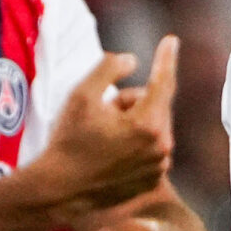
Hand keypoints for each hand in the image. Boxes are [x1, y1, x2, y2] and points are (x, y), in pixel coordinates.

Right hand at [26, 38, 178, 218]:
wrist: (60, 190)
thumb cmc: (68, 141)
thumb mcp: (81, 96)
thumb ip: (108, 70)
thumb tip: (133, 60)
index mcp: (148, 124)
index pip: (163, 83)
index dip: (165, 59)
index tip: (171, 40)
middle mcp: (162, 146)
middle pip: (155, 106)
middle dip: (132, 102)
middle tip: (103, 111)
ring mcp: (159, 166)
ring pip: (153, 128)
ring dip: (134, 123)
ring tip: (102, 135)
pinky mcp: (154, 179)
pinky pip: (151, 149)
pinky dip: (136, 144)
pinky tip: (109, 153)